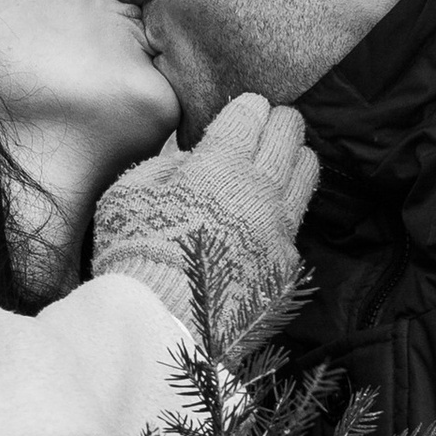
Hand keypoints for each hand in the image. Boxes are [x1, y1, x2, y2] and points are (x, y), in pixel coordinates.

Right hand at [91, 95, 318, 362]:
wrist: (160, 327)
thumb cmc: (134, 254)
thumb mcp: (129, 194)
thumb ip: (163, 166)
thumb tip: (188, 160)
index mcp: (220, 164)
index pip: (251, 114)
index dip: (246, 108)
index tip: (243, 111)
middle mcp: (259, 190)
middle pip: (288, 134)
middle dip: (279, 122)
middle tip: (270, 124)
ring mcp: (279, 229)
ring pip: (306, 173)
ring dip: (295, 158)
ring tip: (285, 158)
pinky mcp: (286, 267)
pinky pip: (296, 225)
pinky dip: (286, 212)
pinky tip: (273, 214)